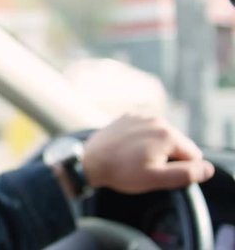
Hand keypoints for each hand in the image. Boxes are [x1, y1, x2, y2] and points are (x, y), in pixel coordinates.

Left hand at [82, 114, 214, 193]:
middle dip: (167, 157)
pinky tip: (127, 150)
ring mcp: (140, 116)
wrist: (89, 161)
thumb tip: (206, 168)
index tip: (160, 173)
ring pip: (160, 137)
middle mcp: (156, 120)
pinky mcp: (127, 117)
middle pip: (177, 144)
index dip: (180, 169)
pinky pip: (144, 131)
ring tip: (134, 160)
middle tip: (146, 168)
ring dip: (154, 149)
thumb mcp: (157, 179)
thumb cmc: (121, 172)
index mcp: (168, 134)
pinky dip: (140, 140)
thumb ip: (186, 174)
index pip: (193, 155)